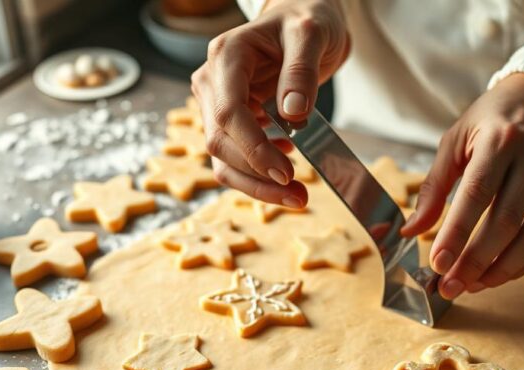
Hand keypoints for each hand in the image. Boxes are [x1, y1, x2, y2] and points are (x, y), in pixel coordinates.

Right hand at [191, 0, 349, 207]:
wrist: (300, 18)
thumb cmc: (305, 20)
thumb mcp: (312, 34)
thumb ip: (301, 70)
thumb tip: (293, 112)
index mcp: (226, 57)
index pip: (227, 113)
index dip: (253, 148)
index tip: (285, 171)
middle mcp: (212, 82)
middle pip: (220, 142)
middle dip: (256, 174)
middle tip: (298, 194)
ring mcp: (216, 103)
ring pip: (222, 158)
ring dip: (255, 184)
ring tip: (295, 196)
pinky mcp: (228, 121)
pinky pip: (235, 158)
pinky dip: (257, 174)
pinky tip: (285, 169)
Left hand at [401, 73, 523, 299]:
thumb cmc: (493, 120)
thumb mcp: (455, 140)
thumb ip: (433, 186)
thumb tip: (412, 231)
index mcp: (500, 141)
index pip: (476, 195)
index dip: (456, 234)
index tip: (437, 263)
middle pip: (505, 222)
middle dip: (474, 261)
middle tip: (448, 285)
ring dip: (501, 270)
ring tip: (472, 285)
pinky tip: (502, 274)